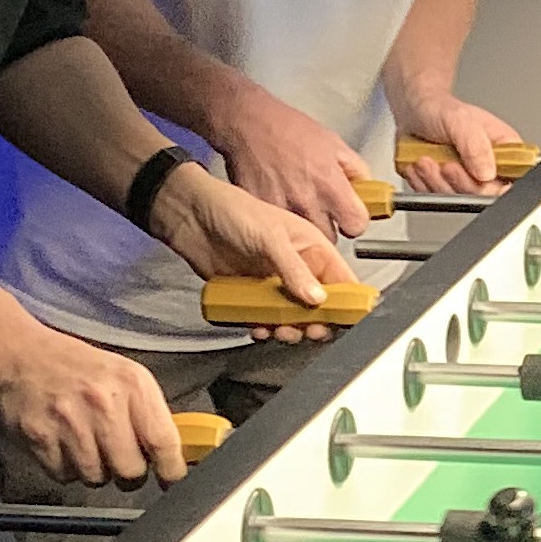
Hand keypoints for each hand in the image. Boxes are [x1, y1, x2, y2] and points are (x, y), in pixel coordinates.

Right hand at [0, 313, 183, 488]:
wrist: (19, 355)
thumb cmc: (78, 369)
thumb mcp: (126, 377)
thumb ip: (150, 414)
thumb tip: (174, 455)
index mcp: (133, 385)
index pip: (164, 442)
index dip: (172, 470)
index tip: (172, 479)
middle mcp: (103, 403)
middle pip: (130, 471)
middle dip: (129, 473)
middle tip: (120, 457)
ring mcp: (69, 423)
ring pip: (97, 478)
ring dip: (96, 470)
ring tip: (87, 443)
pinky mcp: (40, 438)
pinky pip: (65, 476)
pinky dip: (67, 468)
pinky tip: (64, 443)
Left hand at [153, 167, 349, 340]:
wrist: (191, 218)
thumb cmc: (233, 212)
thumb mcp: (271, 238)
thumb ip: (295, 270)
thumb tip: (318, 298)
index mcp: (312, 249)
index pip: (343, 279)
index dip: (349, 302)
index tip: (347, 321)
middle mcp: (298, 268)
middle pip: (322, 306)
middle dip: (318, 322)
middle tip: (309, 329)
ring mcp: (275, 284)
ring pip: (295, 318)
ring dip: (291, 329)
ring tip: (280, 330)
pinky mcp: (253, 296)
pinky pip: (266, 320)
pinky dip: (265, 329)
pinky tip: (259, 327)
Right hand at [207, 83, 377, 243]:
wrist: (249, 123)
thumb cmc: (289, 129)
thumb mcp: (335, 144)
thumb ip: (357, 171)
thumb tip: (367, 190)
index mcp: (330, 185)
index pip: (356, 226)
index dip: (355, 222)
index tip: (349, 217)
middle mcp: (306, 202)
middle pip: (329, 239)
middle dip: (328, 227)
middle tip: (321, 211)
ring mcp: (281, 210)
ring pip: (301, 239)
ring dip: (303, 227)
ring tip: (298, 205)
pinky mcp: (259, 212)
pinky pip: (276, 228)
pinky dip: (279, 221)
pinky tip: (279, 201)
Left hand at [394, 96, 520, 196]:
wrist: (413, 112)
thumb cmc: (439, 110)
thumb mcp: (461, 120)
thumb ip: (476, 146)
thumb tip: (487, 173)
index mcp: (505, 149)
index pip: (515, 180)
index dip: (496, 186)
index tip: (477, 178)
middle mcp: (490, 166)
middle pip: (484, 194)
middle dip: (459, 181)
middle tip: (446, 164)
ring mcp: (468, 178)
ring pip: (458, 199)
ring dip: (436, 181)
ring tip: (427, 160)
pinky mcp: (448, 185)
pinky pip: (437, 199)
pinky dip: (424, 183)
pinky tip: (421, 166)